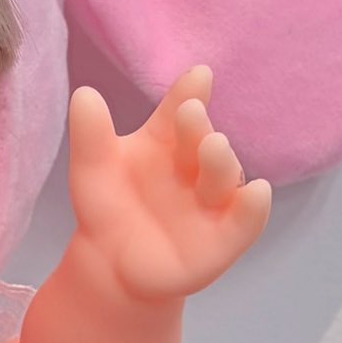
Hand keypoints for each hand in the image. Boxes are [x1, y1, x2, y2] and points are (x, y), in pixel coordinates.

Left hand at [65, 68, 271, 304]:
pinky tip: (258, 193)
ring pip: (224, 178)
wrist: (110, 266)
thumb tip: (83, 95)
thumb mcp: (93, 171)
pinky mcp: (225, 238)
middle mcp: (197, 164)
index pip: (180, 110)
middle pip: (201, 141)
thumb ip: (90, 136)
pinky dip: (253, 208)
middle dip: (197, 128)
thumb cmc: (108, 208)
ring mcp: (213, 200)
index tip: (197, 76)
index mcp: (169, 139)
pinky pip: (245, 221)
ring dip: (221, 162)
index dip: (188, 93)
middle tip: (189, 113)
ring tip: (213, 146)